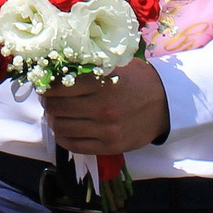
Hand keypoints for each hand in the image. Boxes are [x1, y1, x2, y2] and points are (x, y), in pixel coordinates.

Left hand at [40, 58, 169, 154]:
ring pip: (61, 127)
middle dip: (47, 103)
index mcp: (103, 84)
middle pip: (55, 108)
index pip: (58, 86)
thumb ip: (90, 67)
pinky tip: (65, 129)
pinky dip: (63, 137)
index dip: (46, 86)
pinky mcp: (109, 147)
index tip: (46, 85)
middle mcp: (102, 108)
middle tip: (48, 99)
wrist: (167, 104)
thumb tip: (56, 68)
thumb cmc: (139, 80)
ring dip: (53, 120)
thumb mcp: (117, 66)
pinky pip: (73, 145)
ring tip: (56, 114)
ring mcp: (105, 130)